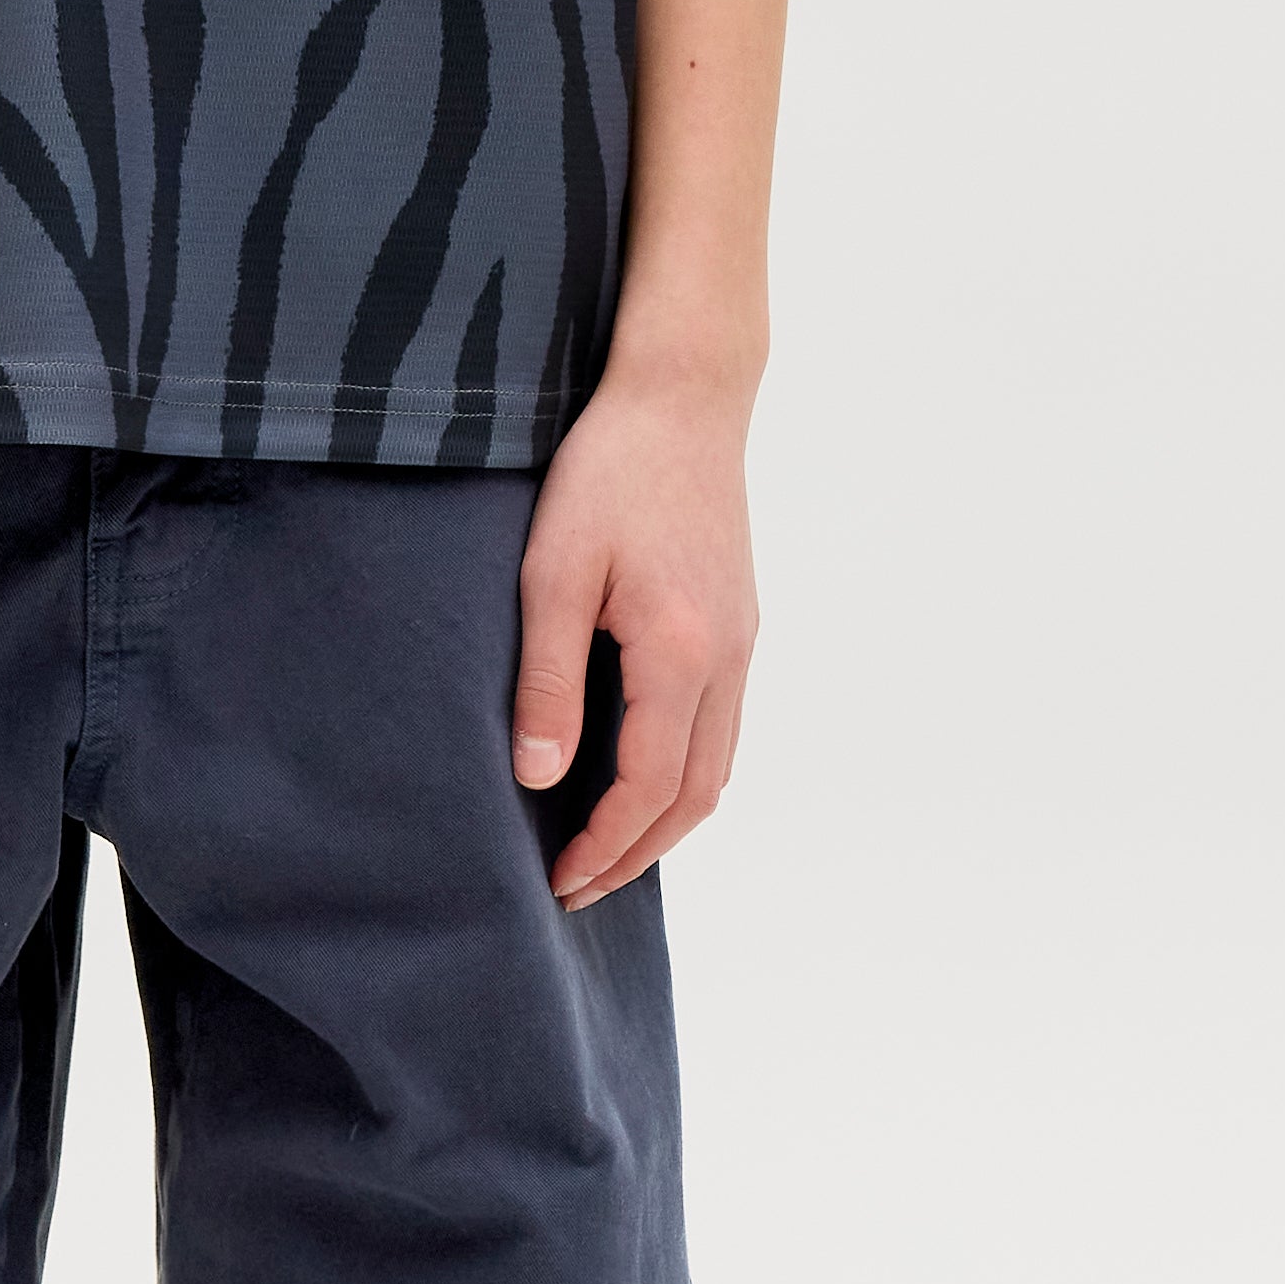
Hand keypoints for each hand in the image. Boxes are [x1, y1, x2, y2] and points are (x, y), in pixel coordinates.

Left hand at [511, 366, 759, 909]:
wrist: (683, 395)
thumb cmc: (607, 470)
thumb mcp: (554, 571)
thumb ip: (548, 679)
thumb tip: (541, 778)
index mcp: (682, 652)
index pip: (649, 785)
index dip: (606, 845)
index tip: (560, 881)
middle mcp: (729, 658)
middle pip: (697, 795)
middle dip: (638, 852)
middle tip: (578, 888)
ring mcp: (743, 640)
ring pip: (719, 765)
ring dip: (667, 819)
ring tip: (607, 848)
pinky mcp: (740, 620)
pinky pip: (722, 724)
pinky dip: (685, 772)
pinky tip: (639, 773)